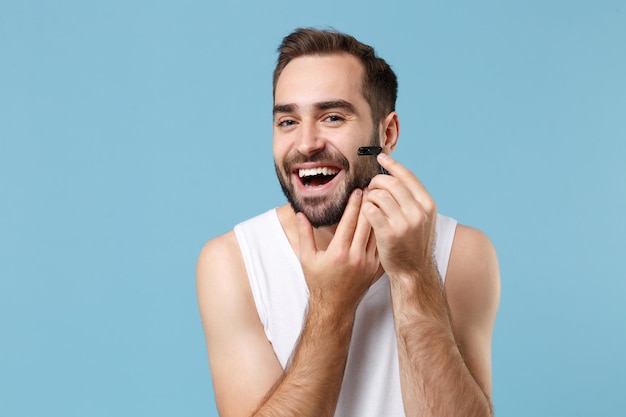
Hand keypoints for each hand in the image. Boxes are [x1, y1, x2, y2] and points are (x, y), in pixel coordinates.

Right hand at [297, 189, 379, 311]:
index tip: (358, 189)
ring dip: (378, 216)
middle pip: (366, 224)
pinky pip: (381, 245)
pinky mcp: (376, 268)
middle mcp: (356, 257)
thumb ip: (305, 234)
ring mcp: (368, 263)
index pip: (349, 222)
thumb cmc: (318, 282)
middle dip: (370, 204)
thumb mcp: (307, 258)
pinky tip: (384, 220)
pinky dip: (382, 231)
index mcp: (338, 252)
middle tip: (372, 188)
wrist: (335, 307)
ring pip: (377, 233)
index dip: (354, 204)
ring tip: (380, 200)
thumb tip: (300, 213)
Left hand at [361, 153, 436, 278]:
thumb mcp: (423, 219)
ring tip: (369, 202)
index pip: (408, 177)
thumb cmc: (414, 244)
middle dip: (377, 181)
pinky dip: (365, 208)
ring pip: (378, 195)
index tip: (381, 157)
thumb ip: (413, 200)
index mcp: (428, 205)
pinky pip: (370, 210)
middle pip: (391, 183)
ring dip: (369, 195)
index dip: (392, 165)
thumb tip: (396, 176)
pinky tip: (366, 212)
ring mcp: (404, 223)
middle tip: (371, 187)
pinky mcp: (388, 233)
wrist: (414, 271)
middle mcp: (418, 212)